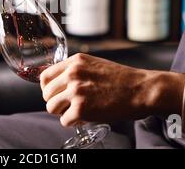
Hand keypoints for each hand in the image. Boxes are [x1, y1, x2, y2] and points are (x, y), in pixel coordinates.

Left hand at [40, 53, 184, 126]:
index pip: (45, 76)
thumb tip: (58, 82)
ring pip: (52, 108)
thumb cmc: (121, 79)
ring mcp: (76, 91)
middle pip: (46, 94)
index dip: (48, 88)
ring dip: (62, 113)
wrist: (140, 89)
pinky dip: (73, 122)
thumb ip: (75, 70)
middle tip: (68, 106)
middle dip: (55, 102)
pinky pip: (65, 121)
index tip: (54, 94)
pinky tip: (84, 118)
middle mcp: (72, 74)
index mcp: (74, 62)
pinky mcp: (82, 109)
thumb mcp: (94, 64)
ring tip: (76, 112)